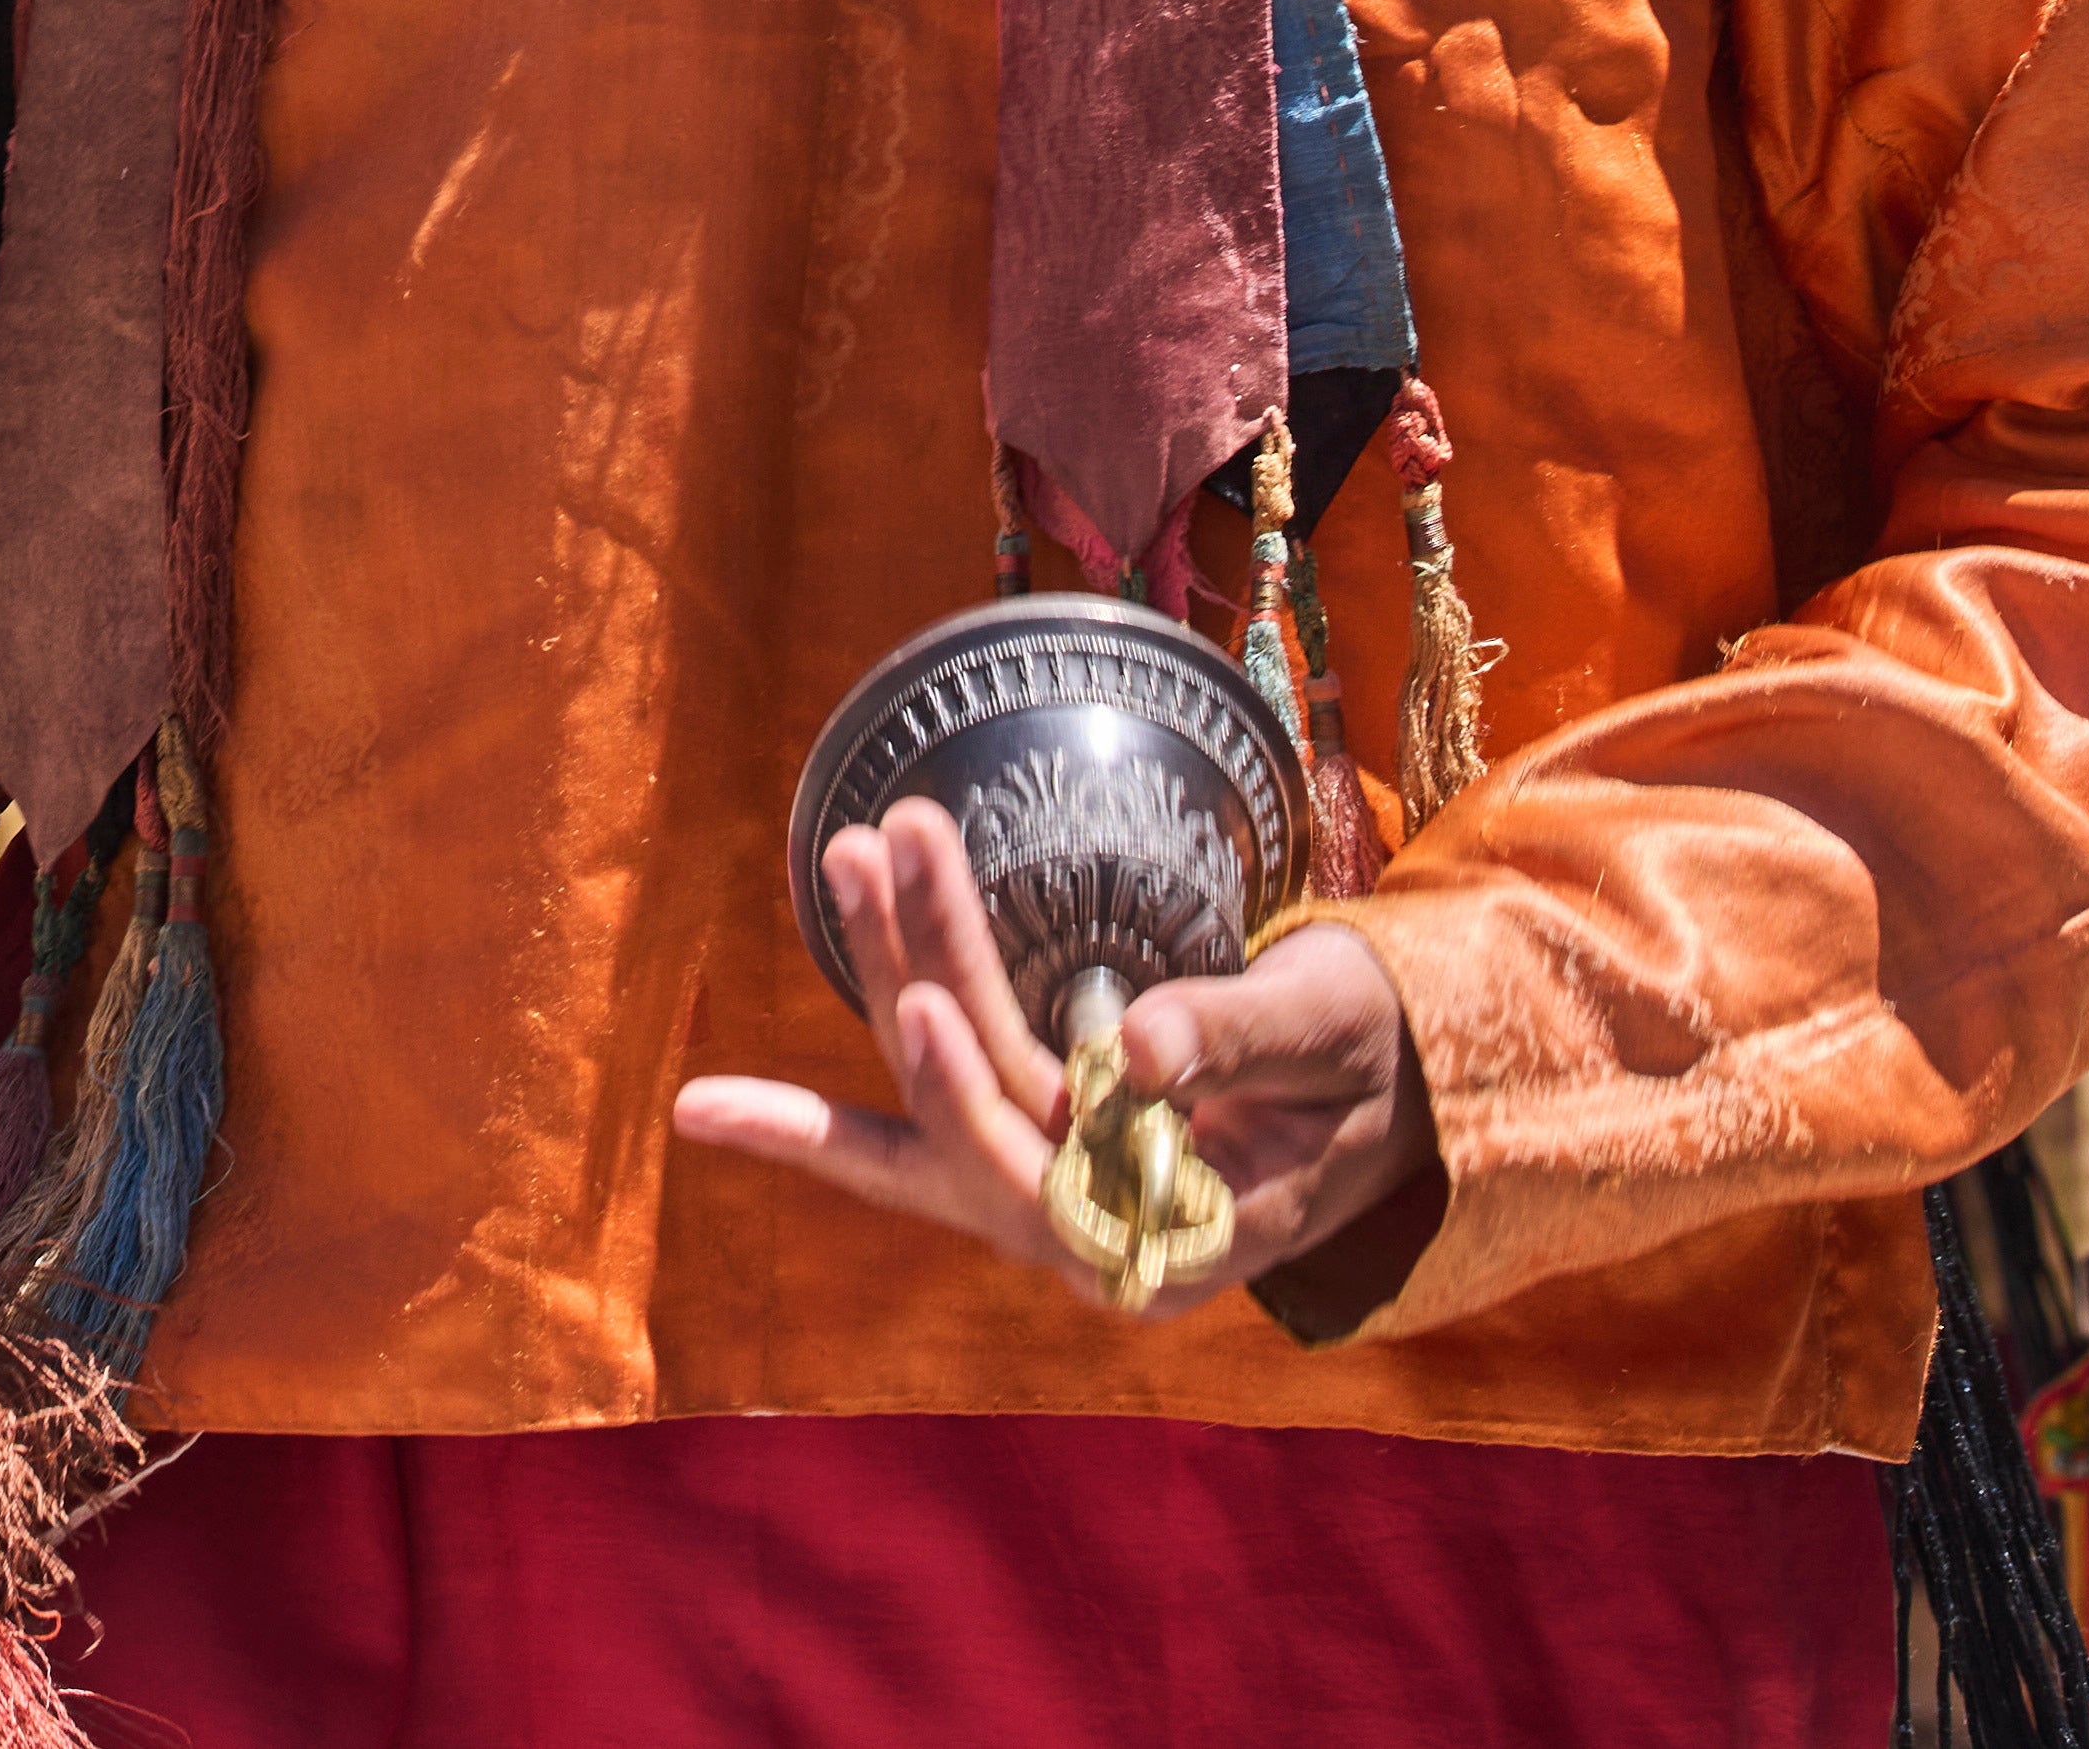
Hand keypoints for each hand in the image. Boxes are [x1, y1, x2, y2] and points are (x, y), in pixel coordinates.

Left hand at [671, 796, 1423, 1318]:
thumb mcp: (1330, 1035)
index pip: (1046, 1181)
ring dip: (895, 963)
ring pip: (947, 1082)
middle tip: (882, 843)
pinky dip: (817, 1114)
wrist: (1387, 1085)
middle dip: (921, 971)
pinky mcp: (1024, 1138)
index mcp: (1172, 1245)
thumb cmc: (1375, 1063)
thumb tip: (1138, 1046)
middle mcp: (1087, 1233)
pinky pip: (916, 1128)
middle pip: (973, 1109)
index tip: (923, 1003)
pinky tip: (701, 1112)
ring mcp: (1047, 1186)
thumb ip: (1239, 1040)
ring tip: (856, 846)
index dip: (973, 1099)